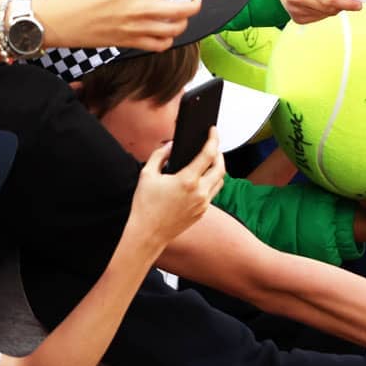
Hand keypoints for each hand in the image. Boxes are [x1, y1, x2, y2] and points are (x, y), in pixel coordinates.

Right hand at [34, 0, 208, 50]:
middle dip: (196, 2)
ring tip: (181, 13)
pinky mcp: (129, 43)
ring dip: (184, 22)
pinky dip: (167, 39)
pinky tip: (164, 30)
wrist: (57, 21)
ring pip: (174, 30)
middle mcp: (139, 9)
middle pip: (183, 9)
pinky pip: (159, 45)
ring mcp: (136, 29)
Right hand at [129, 133, 226, 247]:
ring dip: (218, 169)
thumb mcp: (147, 174)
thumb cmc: (145, 206)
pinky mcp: (201, 213)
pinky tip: (202, 179)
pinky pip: (212, 194)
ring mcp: (203, 204)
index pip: (208, 154)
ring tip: (210, 161)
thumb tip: (171, 146)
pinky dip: (211, 183)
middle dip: (219, 153)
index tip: (213, 131)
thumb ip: (160, 155)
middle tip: (213, 145)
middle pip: (221, 168)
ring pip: (220, 182)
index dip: (213, 139)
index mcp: (187, 181)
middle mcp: (200, 193)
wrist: (147, 234)